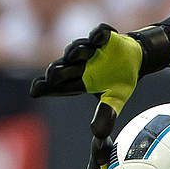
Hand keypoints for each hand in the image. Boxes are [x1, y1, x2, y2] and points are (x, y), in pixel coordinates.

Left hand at [29, 24, 145, 118]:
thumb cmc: (118, 82)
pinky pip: (99, 33)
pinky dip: (99, 34)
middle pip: (64, 67)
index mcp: (79, 80)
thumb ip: (106, 114)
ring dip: (76, 50)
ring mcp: (90, 49)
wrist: (135, 59)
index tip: (35, 90)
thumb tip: (99, 135)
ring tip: (73, 54)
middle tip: (52, 75)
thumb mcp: (115, 100)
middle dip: (58, 70)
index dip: (46, 88)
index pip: (58, 85)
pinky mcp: (103, 37)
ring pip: (78, 49)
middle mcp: (79, 64)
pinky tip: (99, 38)